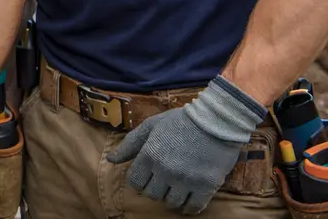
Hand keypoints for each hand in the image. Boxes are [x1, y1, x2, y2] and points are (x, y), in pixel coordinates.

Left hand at [106, 76, 266, 214]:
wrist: (216, 119)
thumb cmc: (181, 120)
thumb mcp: (151, 125)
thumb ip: (130, 144)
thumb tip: (110, 160)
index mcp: (149, 155)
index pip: (135, 182)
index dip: (139, 181)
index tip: (147, 178)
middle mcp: (165, 170)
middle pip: (152, 194)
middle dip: (155, 189)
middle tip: (163, 182)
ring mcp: (185, 180)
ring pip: (171, 203)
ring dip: (172, 198)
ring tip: (176, 189)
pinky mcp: (206, 186)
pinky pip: (193, 207)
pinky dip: (189, 208)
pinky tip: (188, 202)